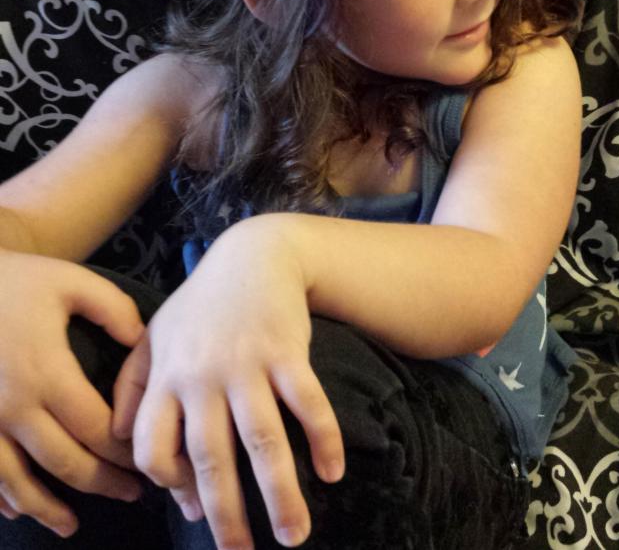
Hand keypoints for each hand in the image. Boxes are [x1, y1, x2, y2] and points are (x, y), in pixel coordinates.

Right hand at [0, 250, 144, 536]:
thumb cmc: (16, 280)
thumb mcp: (72, 282)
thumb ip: (115, 310)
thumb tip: (141, 342)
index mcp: (47, 374)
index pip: (96, 429)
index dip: (124, 452)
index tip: (146, 461)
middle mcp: (14, 407)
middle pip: (64, 463)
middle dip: (102, 483)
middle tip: (131, 494)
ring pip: (16, 481)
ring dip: (46, 508)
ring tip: (72, 524)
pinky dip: (1, 497)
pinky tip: (17, 508)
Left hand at [115, 223, 344, 548]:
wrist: (254, 254)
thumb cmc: (201, 303)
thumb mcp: (154, 336)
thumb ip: (132, 387)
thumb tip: (127, 447)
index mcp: (167, 376)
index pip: (153, 449)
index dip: (170, 485)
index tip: (194, 506)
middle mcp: (203, 376)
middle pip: (211, 460)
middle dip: (227, 516)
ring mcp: (248, 364)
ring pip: (263, 441)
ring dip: (281, 495)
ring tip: (294, 537)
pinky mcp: (288, 351)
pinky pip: (308, 403)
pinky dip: (323, 439)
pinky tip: (333, 471)